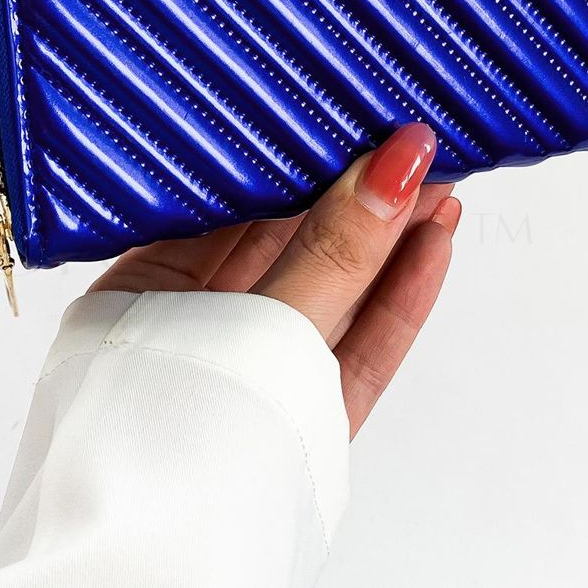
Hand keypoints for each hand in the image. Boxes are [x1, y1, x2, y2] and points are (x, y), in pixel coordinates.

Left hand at [90, 123, 459, 436]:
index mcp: (146, 292)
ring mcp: (249, 375)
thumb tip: (390, 164)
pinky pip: (353, 348)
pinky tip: (432, 249)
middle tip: (418, 144)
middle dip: (361, 195)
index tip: (360, 122)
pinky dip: (397, 300)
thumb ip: (332, 254)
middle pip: (294, 245)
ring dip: (391, 242)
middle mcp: (195, 328)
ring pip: (334, 295)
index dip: (305, 160)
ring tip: (441, 185)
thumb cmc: (152, 466)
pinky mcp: (297, 421)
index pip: (236, 203)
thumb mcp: (256, 332)